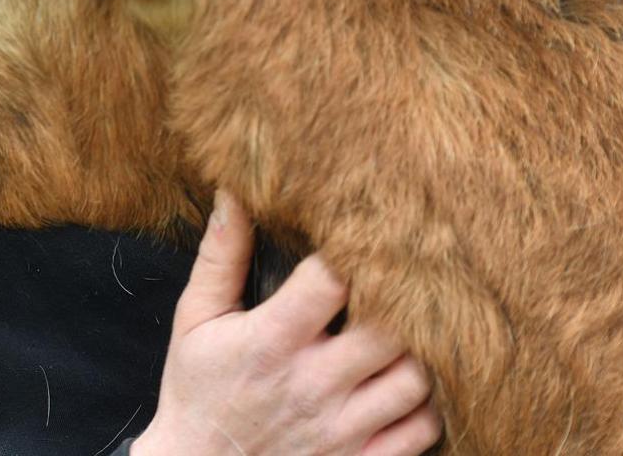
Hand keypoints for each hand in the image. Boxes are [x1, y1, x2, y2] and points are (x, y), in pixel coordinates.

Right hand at [133, 191, 440, 455]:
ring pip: (416, 378)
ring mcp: (342, 429)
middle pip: (391, 327)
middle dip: (403, 298)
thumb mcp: (195, 319)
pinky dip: (426, 404)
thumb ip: (220, 256)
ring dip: (420, 350)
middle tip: (405, 277)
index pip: (333, 281)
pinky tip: (407, 381)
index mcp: (272, 341)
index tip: (362, 234)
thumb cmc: (197, 389)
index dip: (356, 251)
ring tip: (408, 328)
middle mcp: (313, 385)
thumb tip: (234, 191)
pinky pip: (422, 431)